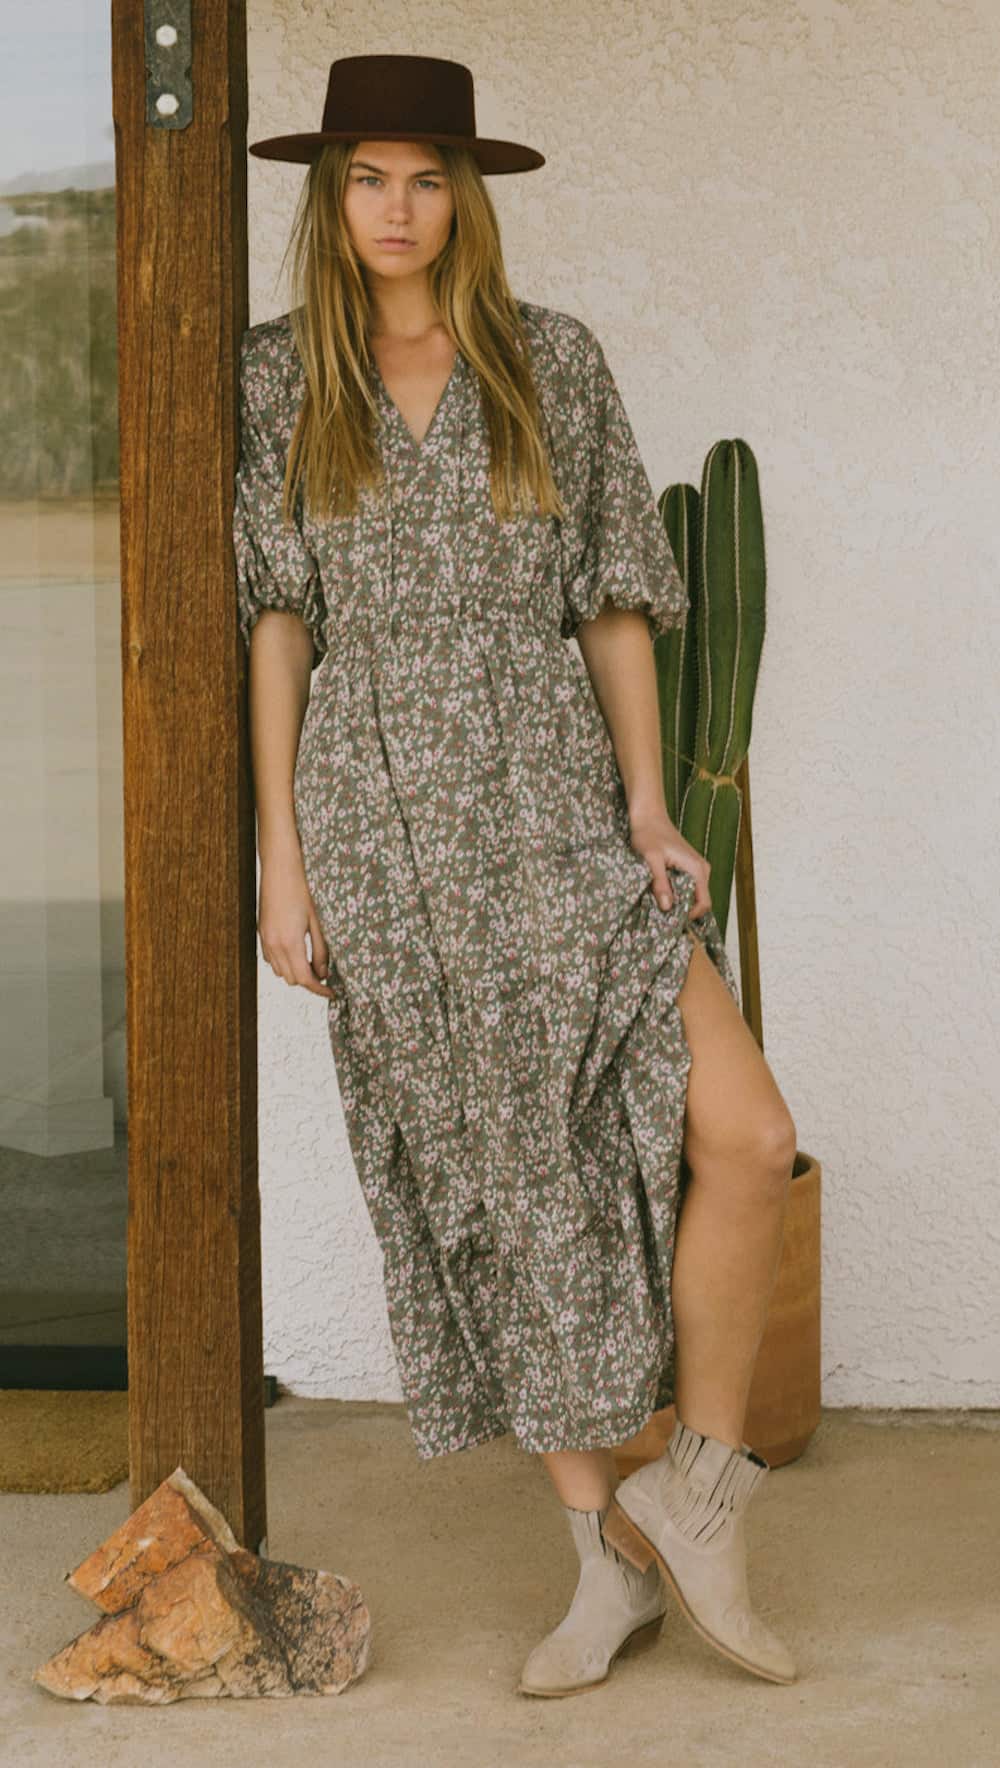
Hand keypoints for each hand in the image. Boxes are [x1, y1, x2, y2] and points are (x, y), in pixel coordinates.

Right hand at [258, 849, 334, 999]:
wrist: (280, 868)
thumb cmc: (301, 889)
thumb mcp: (318, 921)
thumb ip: (321, 950)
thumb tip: (323, 973)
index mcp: (290, 943)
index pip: (305, 979)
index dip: (320, 990)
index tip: (332, 993)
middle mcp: (273, 945)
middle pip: (291, 979)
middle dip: (309, 981)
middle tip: (326, 974)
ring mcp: (265, 939)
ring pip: (280, 971)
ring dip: (295, 971)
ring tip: (312, 962)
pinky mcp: (261, 933)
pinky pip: (271, 958)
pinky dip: (284, 961)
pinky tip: (297, 951)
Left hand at [627, 802, 712, 919]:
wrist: (648, 816)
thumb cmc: (648, 834)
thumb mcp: (651, 860)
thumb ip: (660, 883)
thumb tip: (667, 907)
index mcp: (697, 869)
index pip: (704, 903)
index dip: (689, 916)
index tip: (669, 919)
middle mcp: (702, 870)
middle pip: (698, 901)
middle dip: (681, 910)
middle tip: (659, 912)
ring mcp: (697, 868)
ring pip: (692, 895)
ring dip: (677, 901)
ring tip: (657, 901)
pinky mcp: (689, 867)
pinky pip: (686, 887)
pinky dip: (675, 893)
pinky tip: (659, 891)